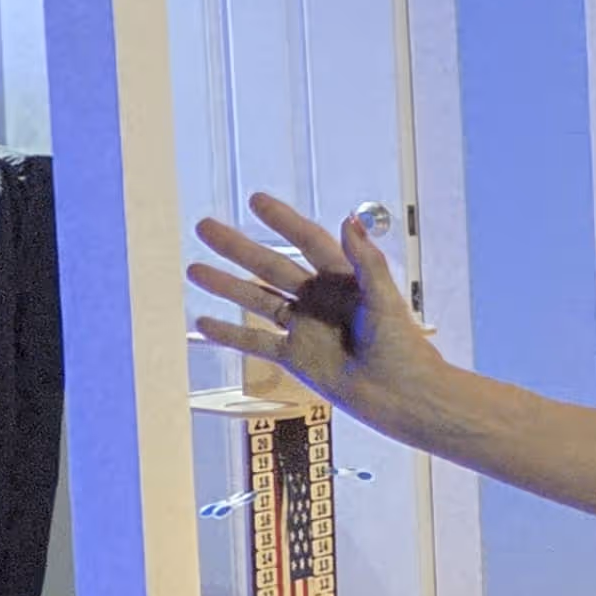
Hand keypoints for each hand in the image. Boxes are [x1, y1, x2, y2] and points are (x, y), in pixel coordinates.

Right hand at [189, 194, 430, 425]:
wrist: (400, 395)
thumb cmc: (402, 346)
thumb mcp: (384, 300)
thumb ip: (366, 262)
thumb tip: (349, 220)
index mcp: (344, 279)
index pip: (308, 242)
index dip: (283, 221)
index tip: (256, 201)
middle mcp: (319, 299)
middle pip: (271, 266)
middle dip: (238, 247)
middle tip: (205, 227)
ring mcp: (304, 327)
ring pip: (257, 300)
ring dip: (226, 285)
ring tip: (194, 269)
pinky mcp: (295, 357)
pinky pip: (256, 342)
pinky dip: (230, 334)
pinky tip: (202, 324)